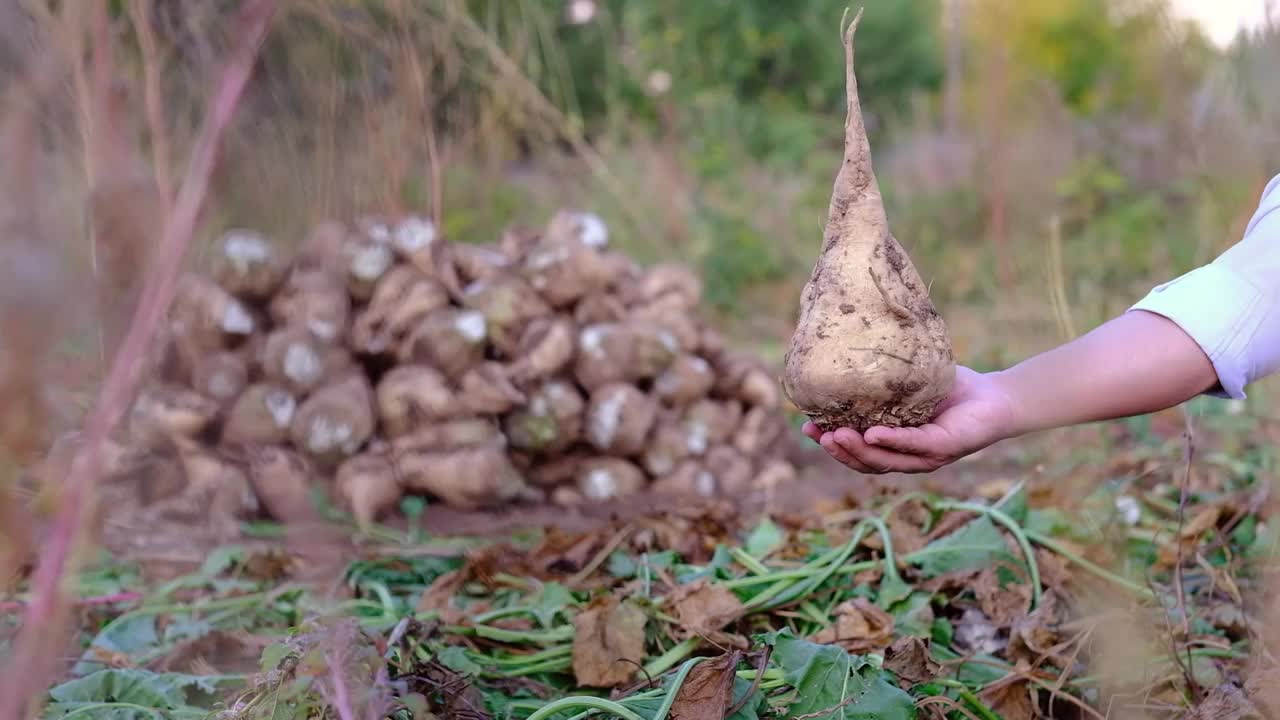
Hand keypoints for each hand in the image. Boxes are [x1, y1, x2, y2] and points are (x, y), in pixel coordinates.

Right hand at [801, 366, 1019, 473]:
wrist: (996, 396)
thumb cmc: (951, 389)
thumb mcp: (910, 383)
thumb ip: (883, 379)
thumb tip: (848, 346)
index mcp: (896, 445)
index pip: (858, 450)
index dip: (832, 442)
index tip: (807, 426)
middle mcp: (908, 456)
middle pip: (866, 461)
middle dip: (838, 450)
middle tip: (816, 434)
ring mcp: (926, 456)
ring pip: (884, 460)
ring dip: (857, 451)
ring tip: (835, 436)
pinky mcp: (945, 448)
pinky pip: (913, 445)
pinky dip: (891, 441)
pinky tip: (871, 434)